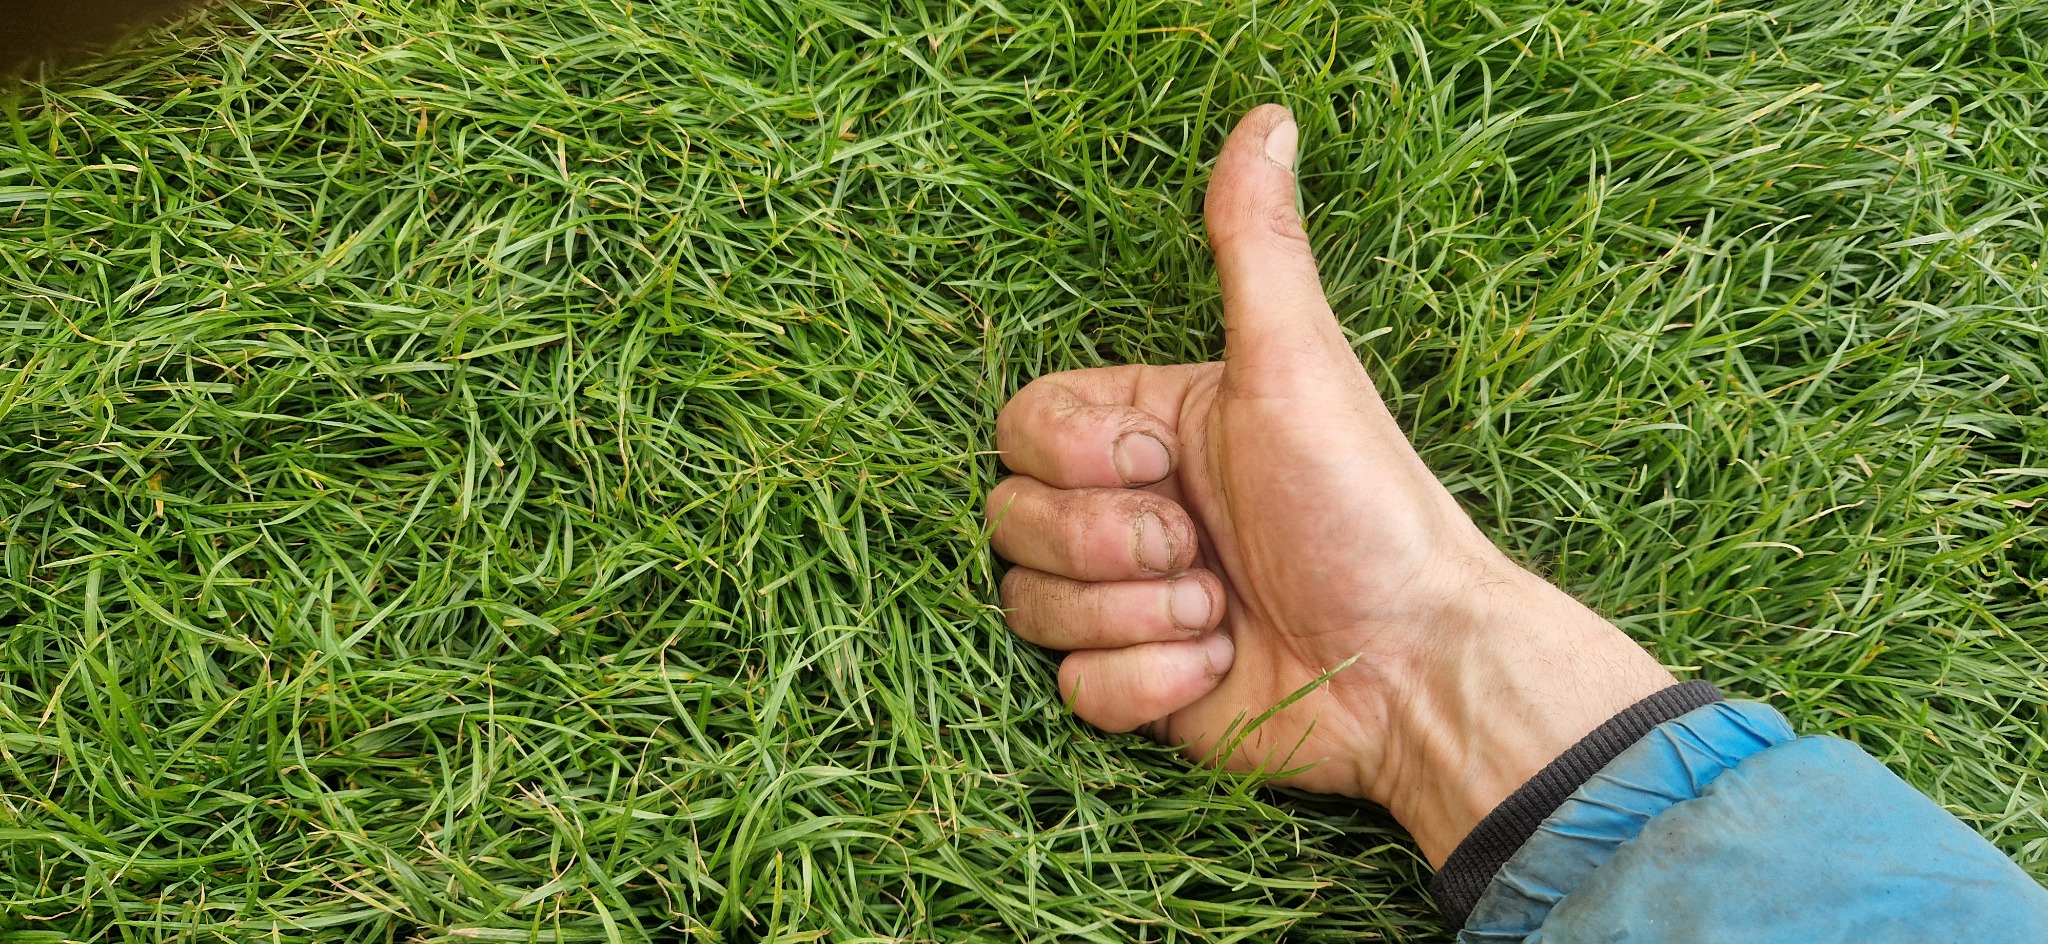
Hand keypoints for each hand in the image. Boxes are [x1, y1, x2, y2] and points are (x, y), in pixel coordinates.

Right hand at [985, 105, 1676, 864]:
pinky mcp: (1138, 688)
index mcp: (1153, 428)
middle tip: (1204, 547)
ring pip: (1029, 605)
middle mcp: (1130, 509)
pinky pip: (1071, 688)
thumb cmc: (1364, 509)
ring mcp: (1129, 602)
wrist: (1413, 668)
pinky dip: (1144, 685)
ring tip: (1222, 609)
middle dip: (1106, 543)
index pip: (1020, 426)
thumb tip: (1268, 120)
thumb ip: (1255, 249)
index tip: (1166, 462)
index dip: (1076, 456)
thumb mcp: (1300, 366)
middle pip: (1009, 517)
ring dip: (1132, 615)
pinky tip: (1216, 666)